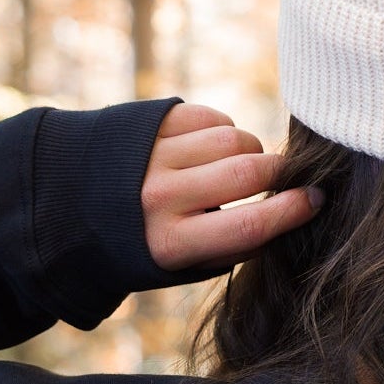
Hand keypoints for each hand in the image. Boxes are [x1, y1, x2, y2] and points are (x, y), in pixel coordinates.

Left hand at [141, 102, 322, 271]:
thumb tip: (289, 214)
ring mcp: (152, 155)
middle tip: (286, 178)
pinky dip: (224, 130)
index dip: (293, 210)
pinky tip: (212, 148)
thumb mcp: (179, 265)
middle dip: (281, 174)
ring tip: (240, 164)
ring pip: (233, 139)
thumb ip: (230, 247)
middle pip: (248, 173)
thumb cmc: (139, 244)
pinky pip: (210, 117)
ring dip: (251, 150)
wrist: (66, 207)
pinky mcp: (148, 124)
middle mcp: (159, 198)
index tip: (317, 200)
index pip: (249, 226)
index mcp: (169, 244)